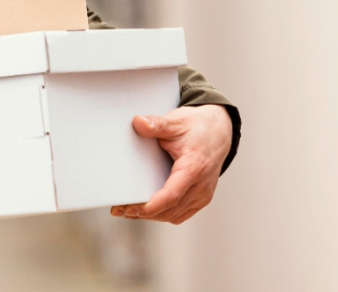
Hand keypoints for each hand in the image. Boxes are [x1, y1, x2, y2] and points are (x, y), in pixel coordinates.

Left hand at [110, 105, 231, 224]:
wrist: (219, 131)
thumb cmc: (197, 127)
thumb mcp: (175, 121)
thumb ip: (156, 124)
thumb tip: (138, 122)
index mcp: (194, 168)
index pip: (172, 195)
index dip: (150, 206)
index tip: (129, 208)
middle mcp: (201, 186)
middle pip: (170, 210)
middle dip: (143, 213)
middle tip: (118, 210)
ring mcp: (203, 194)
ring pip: (174, 215)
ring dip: (152, 216)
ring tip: (128, 211)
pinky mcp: (201, 198)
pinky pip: (181, 214)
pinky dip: (164, 215)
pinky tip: (147, 210)